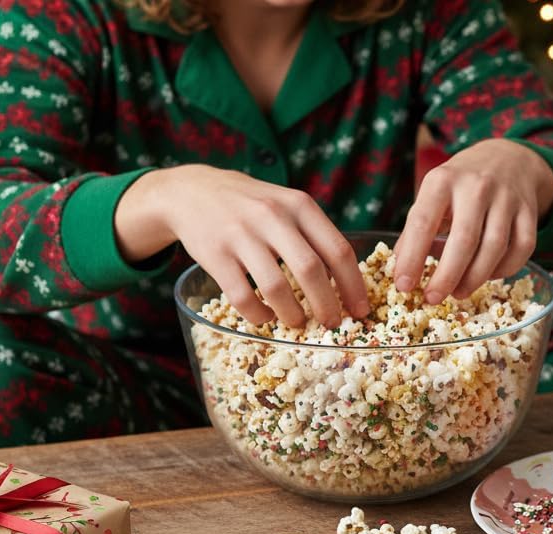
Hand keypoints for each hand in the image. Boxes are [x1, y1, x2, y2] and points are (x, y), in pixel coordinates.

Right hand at [115, 165, 368, 326]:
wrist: (190, 191)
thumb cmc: (252, 205)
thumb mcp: (287, 205)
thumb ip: (315, 235)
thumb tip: (349, 284)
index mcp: (299, 205)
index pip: (338, 250)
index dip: (353, 286)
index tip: (361, 310)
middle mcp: (272, 216)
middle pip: (311, 271)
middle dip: (327, 305)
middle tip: (333, 324)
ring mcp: (241, 234)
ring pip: (276, 287)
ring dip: (292, 314)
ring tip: (298, 323)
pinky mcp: (215, 254)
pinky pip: (243, 296)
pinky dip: (258, 315)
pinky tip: (265, 317)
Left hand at [394, 138, 552, 303]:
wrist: (506, 159)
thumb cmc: (461, 185)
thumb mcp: (433, 194)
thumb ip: (416, 228)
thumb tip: (402, 269)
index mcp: (443, 180)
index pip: (423, 222)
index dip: (412, 258)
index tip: (404, 286)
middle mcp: (476, 186)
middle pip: (464, 240)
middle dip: (447, 276)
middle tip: (433, 299)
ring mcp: (507, 198)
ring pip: (495, 247)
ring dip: (475, 278)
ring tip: (459, 293)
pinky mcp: (529, 211)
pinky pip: (521, 249)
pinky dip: (504, 270)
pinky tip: (488, 276)